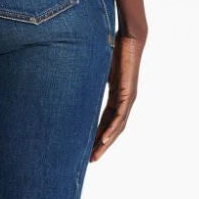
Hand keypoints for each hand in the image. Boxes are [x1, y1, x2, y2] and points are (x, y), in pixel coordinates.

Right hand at [90, 33, 143, 161]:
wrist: (130, 38)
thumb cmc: (113, 49)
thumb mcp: (96, 69)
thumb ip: (87, 78)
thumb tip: (68, 78)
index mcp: (116, 97)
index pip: (106, 121)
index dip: (97, 136)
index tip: (87, 148)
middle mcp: (124, 101)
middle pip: (113, 129)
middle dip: (102, 145)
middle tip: (91, 160)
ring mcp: (127, 98)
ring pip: (117, 126)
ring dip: (106, 142)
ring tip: (96, 155)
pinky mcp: (128, 93)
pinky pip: (120, 116)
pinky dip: (112, 129)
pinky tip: (104, 139)